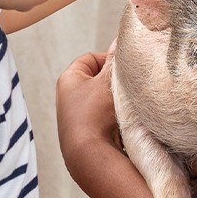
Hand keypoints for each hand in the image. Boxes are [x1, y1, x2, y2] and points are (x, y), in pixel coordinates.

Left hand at [56, 51, 119, 165]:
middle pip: (97, 80)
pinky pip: (104, 118)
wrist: (90, 157)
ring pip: (103, 100)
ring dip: (116, 101)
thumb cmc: (95, 115)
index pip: (90, 58)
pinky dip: (115, 117)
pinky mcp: (86, 135)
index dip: (109, 59)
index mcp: (68, 79)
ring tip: (128, 104)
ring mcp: (76, 118)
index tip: (125, 67)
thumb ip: (116, 59)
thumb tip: (121, 39)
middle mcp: (68, 98)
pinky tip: (124, 121)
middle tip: (129, 85)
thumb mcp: (108, 81)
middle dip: (114, 81)